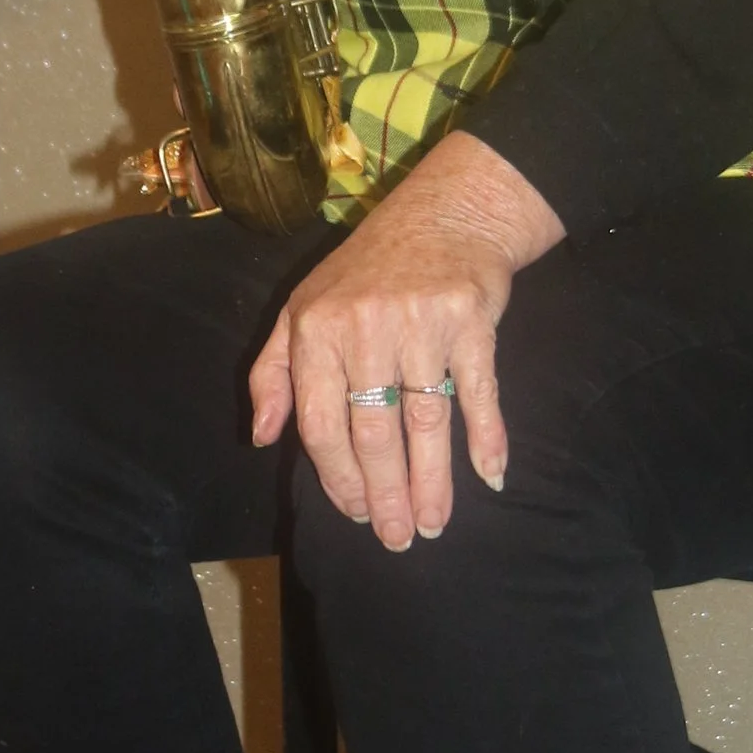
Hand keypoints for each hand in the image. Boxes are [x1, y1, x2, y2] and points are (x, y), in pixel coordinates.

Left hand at [249, 134, 563, 548]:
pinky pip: (479, 391)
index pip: (321, 423)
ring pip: (425, 421)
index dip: (338, 477)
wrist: (445, 214)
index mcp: (315, 329)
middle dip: (385, 494)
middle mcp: (364, 326)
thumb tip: (262, 439)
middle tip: (396, 538)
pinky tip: (491, 474)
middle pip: (373, 431)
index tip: (355, 513)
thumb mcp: (303, 310)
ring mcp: (421, 323)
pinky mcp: (471, 319)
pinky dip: (488, 436)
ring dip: (432, 481)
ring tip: (433, 524)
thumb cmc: (366, 272)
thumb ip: (273, 374)